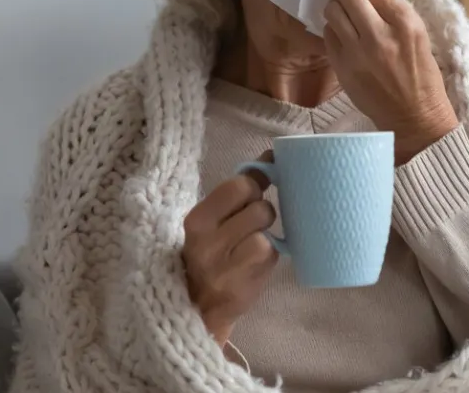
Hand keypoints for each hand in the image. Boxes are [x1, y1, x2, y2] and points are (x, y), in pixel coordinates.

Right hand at [181, 152, 278, 345]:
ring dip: (265, 235)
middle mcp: (208, 242)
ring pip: (267, 231)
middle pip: (259, 206)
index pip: (238, 186)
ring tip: (249, 245)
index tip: (259, 186)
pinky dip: (269, 255)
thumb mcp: (209, 223)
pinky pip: (272, 253)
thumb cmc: (206, 256)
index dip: (255, 184)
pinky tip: (253, 264)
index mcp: (197, 221)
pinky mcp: (248, 281)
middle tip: (250, 224)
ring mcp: (228, 265)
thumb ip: (234, 193)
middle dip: (261, 211)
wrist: (196, 311)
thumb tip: (272, 157)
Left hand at [322, 0, 458, 164]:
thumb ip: (394, 10)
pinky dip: (333, 30)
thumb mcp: (418, 35)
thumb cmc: (421, 74)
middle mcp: (380, 35)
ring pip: (332, 11)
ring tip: (342, 10)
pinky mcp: (343, 68)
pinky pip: (328, 36)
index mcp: (405, 22)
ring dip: (335, 6)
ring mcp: (358, 52)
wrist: (414, 116)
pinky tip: (343, 34)